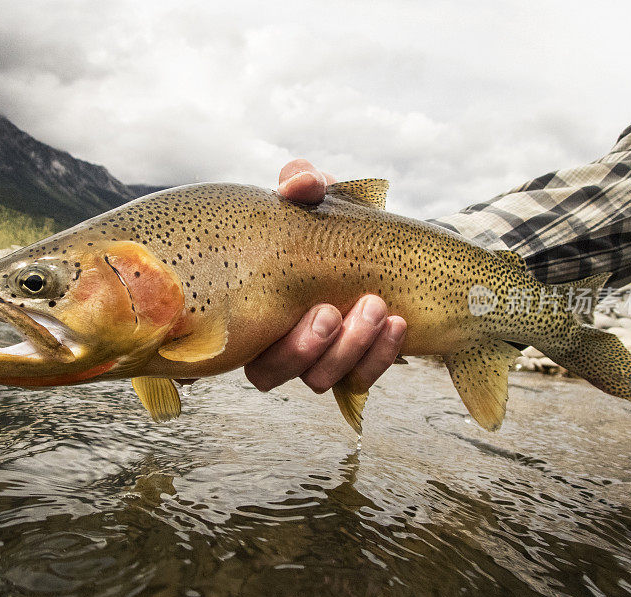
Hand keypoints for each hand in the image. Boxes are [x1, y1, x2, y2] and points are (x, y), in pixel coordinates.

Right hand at [244, 160, 407, 393]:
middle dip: (303, 347)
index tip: (284, 309)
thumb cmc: (330, 220)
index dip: (245, 341)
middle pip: (270, 373)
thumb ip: (302, 182)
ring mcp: (316, 358)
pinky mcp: (353, 366)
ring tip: (375, 307)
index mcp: (252, 306)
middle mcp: (276, 341)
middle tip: (331, 310)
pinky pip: (360, 380)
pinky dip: (380, 356)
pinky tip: (398, 324)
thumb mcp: (315, 196)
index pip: (232, 345)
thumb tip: (299, 185)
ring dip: (347, 349)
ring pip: (318, 380)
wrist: (378, 241)